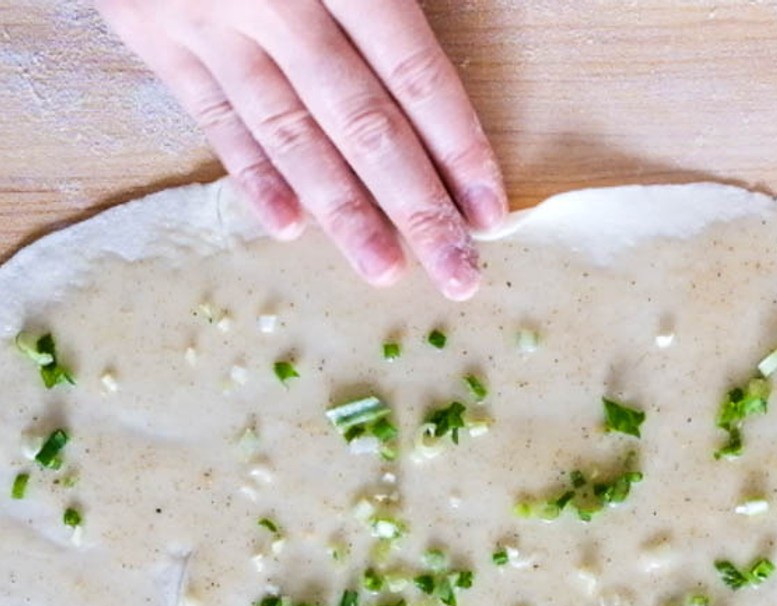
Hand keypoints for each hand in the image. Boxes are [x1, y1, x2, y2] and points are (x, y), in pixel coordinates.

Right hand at [94, 0, 507, 300]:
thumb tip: (439, 78)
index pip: (414, 73)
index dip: (458, 148)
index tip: (490, 213)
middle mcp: (275, 2)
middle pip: (361, 121)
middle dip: (416, 207)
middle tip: (457, 273)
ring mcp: (208, 21)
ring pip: (288, 132)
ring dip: (342, 211)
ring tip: (386, 270)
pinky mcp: (152, 32)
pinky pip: (210, 115)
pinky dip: (251, 173)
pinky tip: (290, 226)